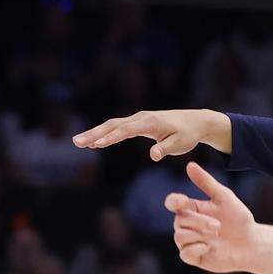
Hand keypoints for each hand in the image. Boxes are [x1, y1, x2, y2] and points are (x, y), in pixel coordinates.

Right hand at [72, 110, 229, 160]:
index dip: (111, 137)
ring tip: (78, 142)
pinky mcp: (139, 122)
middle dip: (94, 133)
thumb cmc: (188, 134)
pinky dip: (105, 133)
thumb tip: (152, 156)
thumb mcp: (180, 144)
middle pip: (113, 125)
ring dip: (95, 133)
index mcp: (150, 122)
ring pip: (113, 125)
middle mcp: (142, 117)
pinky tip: (95, 141)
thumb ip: (165, 149)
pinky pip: (118, 127)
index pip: (126, 130)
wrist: (196, 122)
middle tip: (76, 142)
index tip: (96, 145)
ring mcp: (139, 119)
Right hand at [165, 162, 256, 273]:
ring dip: (199, 235)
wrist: (252, 243)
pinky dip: (196, 249)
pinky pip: (184, 253)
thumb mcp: (224, 198)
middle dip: (199, 222)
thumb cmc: (239, 219)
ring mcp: (189, 241)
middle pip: (179, 220)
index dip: (173, 201)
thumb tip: (190, 165)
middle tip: (218, 226)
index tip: (182, 201)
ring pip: (179, 236)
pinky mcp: (193, 257)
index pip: (173, 203)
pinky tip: (209, 247)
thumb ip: (206, 182)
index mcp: (193, 209)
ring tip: (217, 235)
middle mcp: (188, 225)